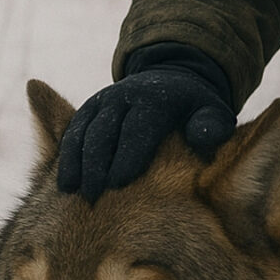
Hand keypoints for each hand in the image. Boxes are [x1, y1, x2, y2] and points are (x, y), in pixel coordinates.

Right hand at [58, 66, 235, 201]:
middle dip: (96, 163)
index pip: (138, 128)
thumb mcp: (214, 114)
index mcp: (157, 99)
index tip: (119, 183)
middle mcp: (125, 96)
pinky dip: (67, 155)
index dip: (127, 155)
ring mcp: (103, 101)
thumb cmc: (198, 110)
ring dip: (75, 161)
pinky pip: (72, 131)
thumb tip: (202, 136)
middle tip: (92, 197)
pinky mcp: (90, 109)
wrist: (174, 82)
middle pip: (104, 131)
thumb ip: (212, 126)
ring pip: (82, 131)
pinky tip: (65, 182)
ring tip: (71, 192)